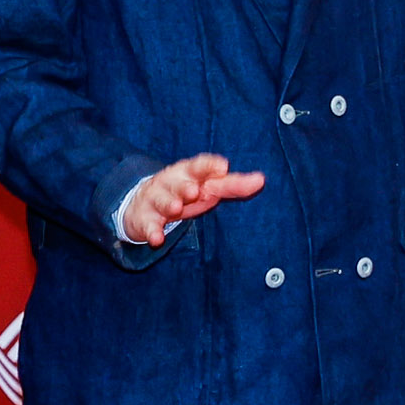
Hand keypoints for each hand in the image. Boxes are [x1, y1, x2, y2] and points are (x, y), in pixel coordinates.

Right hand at [123, 152, 267, 244]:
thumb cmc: (184, 193)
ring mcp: (156, 201)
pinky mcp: (144, 219)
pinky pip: (147, 226)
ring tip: (175, 208)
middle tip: (193, 191)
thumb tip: (261, 179)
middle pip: (177, 182)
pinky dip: (151, 231)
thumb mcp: (208, 187)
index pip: (198, 166)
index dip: (208, 165)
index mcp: (188, 173)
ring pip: (161, 201)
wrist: (143, 204)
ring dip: (168, 204)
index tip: (222, 166)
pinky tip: (157, 239)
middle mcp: (171, 184)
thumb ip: (233, 184)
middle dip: (184, 186)